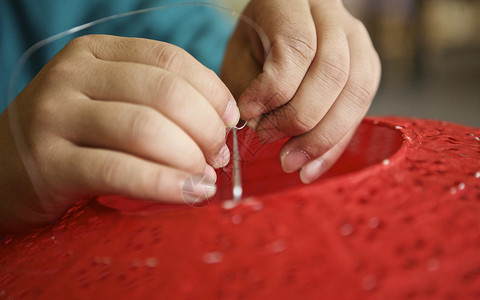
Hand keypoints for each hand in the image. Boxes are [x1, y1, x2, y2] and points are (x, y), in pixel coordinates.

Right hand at [0, 35, 238, 230]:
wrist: (2, 169)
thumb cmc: (72, 137)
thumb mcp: (108, 102)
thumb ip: (157, 103)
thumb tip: (220, 124)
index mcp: (95, 54)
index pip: (170, 59)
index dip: (211, 91)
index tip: (229, 121)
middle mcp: (73, 76)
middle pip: (164, 93)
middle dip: (205, 128)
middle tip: (218, 156)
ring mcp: (56, 115)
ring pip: (144, 128)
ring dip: (189, 157)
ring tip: (206, 179)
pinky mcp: (49, 164)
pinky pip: (120, 171)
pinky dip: (164, 184)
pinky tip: (191, 194)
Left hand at [222, 0, 380, 182]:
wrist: (281, 29)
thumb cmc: (255, 45)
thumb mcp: (240, 56)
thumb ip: (249, 87)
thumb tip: (263, 127)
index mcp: (293, 2)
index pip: (297, 47)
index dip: (273, 88)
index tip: (248, 114)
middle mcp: (333, 15)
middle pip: (332, 72)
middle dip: (298, 118)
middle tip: (268, 140)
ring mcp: (357, 39)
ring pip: (356, 92)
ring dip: (322, 137)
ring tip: (291, 162)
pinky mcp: (368, 66)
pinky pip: (362, 109)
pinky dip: (336, 143)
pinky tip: (313, 166)